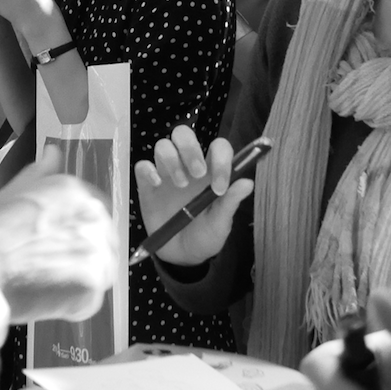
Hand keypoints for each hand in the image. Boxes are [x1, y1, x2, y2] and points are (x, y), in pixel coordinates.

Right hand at [0, 151, 115, 323]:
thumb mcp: (14, 191)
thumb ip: (41, 172)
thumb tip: (53, 151)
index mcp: (78, 192)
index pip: (92, 216)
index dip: (72, 235)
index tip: (54, 246)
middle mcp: (94, 216)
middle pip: (100, 244)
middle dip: (78, 259)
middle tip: (46, 269)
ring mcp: (97, 251)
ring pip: (97, 273)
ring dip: (75, 283)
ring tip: (42, 283)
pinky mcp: (94, 285)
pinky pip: (88, 301)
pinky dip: (68, 306)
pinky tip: (43, 298)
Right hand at [132, 126, 249, 265]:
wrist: (182, 256)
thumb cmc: (206, 235)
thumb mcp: (221, 223)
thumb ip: (231, 202)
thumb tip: (248, 182)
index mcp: (211, 171)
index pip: (218, 147)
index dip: (221, 159)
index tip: (220, 187)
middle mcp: (188, 165)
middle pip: (184, 134)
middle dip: (190, 149)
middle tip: (197, 174)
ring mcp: (166, 173)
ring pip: (163, 145)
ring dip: (172, 160)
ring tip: (180, 185)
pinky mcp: (147, 185)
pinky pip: (142, 166)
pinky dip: (148, 170)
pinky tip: (157, 185)